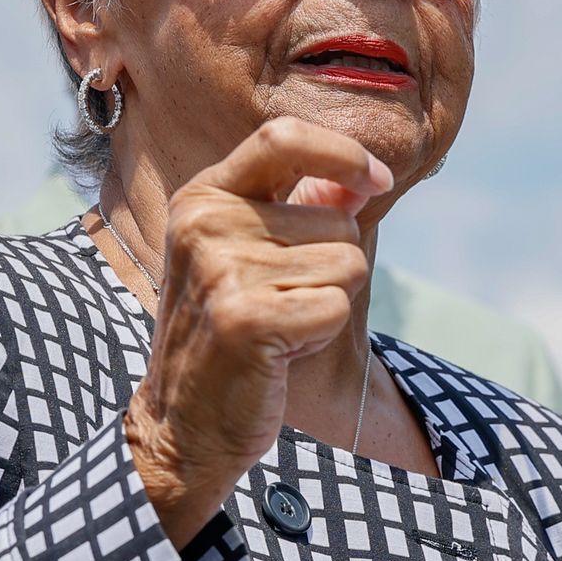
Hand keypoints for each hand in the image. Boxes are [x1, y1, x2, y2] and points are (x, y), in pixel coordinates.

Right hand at [123, 117, 393, 544]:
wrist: (183, 422)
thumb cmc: (231, 330)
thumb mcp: (257, 254)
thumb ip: (311, 207)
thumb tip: (367, 178)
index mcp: (204, 195)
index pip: (283, 138)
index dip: (343, 153)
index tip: (378, 180)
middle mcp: (204, 221)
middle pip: (338, 221)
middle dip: (334, 266)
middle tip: (281, 303)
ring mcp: (219, 268)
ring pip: (346, 263)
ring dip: (328, 303)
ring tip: (278, 326)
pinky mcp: (243, 317)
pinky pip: (335, 306)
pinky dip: (321, 334)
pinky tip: (279, 352)